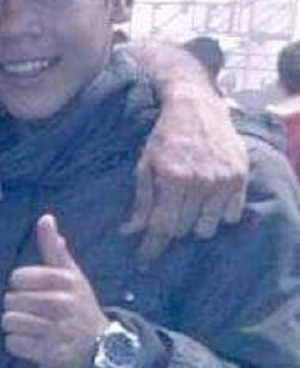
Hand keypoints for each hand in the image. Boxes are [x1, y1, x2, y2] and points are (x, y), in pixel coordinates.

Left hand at [2, 214, 108, 367]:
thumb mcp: (71, 273)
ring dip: (16, 325)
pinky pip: (13, 344)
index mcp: (64, 280)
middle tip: (33, 309)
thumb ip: (53, 248)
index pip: (18, 277)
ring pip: (9, 322)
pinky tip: (32, 340)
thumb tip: (45, 218)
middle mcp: (62, 304)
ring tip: (32, 325)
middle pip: (11, 300)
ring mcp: (57, 330)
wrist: (102, 345)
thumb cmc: (79, 303)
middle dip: (17, 305)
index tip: (31, 288)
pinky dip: (19, 343)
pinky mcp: (51, 354)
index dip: (20, 283)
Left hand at [120, 89, 247, 264]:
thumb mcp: (145, 164)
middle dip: (170, 228)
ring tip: (187, 203)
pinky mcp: (240, 177)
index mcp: (172, 180)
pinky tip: (207, 199)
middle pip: (184, 230)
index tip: (144, 262)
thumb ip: (142, 200)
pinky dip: (218, 214)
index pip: (162, 227)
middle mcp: (200, 183)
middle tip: (166, 215)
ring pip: (208, 227)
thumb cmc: (164, 136)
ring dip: (195, 222)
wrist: (195, 107)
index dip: (152, 248)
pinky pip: (231, 215)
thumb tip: (129, 231)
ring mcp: (223, 181)